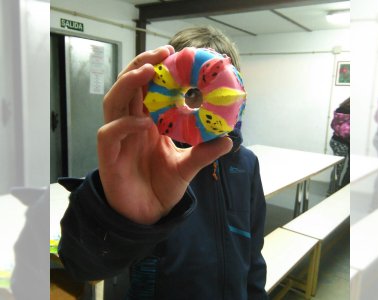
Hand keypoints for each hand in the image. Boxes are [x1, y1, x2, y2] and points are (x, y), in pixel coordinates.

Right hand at [97, 46, 232, 224]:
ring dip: (128, 84)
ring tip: (147, 71)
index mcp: (147, 123)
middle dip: (142, 65)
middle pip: (128, 87)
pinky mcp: (108, 156)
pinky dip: (124, 124)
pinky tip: (143, 122)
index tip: (174, 53)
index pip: (146, 89)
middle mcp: (130, 126)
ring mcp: (118, 139)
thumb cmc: (161, 188)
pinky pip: (109, 133)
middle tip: (162, 53)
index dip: (155, 69)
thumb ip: (203, 153)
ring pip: (113, 102)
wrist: (146, 215)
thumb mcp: (186, 167)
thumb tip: (228, 139)